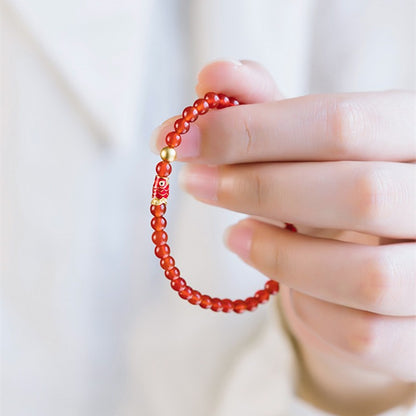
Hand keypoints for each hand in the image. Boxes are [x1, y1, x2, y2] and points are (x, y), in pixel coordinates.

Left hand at [152, 60, 415, 413]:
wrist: (387, 257)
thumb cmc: (339, 192)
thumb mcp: (309, 149)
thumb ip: (267, 112)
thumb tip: (212, 76)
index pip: (342, 123)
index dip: (253, 130)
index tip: (184, 139)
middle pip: (358, 193)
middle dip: (260, 187)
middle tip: (196, 183)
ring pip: (365, 275)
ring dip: (280, 255)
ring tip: (233, 236)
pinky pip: (364, 334)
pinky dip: (309, 310)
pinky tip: (284, 285)